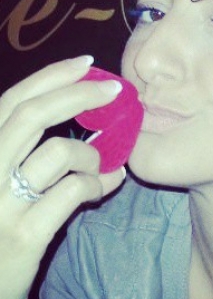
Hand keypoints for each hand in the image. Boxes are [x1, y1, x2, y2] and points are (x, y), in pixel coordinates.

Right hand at [0, 56, 125, 298]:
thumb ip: (20, 150)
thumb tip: (71, 106)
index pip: (10, 101)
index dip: (49, 77)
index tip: (85, 63)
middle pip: (31, 116)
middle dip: (78, 94)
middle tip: (115, 90)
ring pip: (58, 151)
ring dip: (92, 153)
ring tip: (103, 164)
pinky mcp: (22, 236)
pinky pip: (72, 192)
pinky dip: (99, 181)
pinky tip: (110, 183)